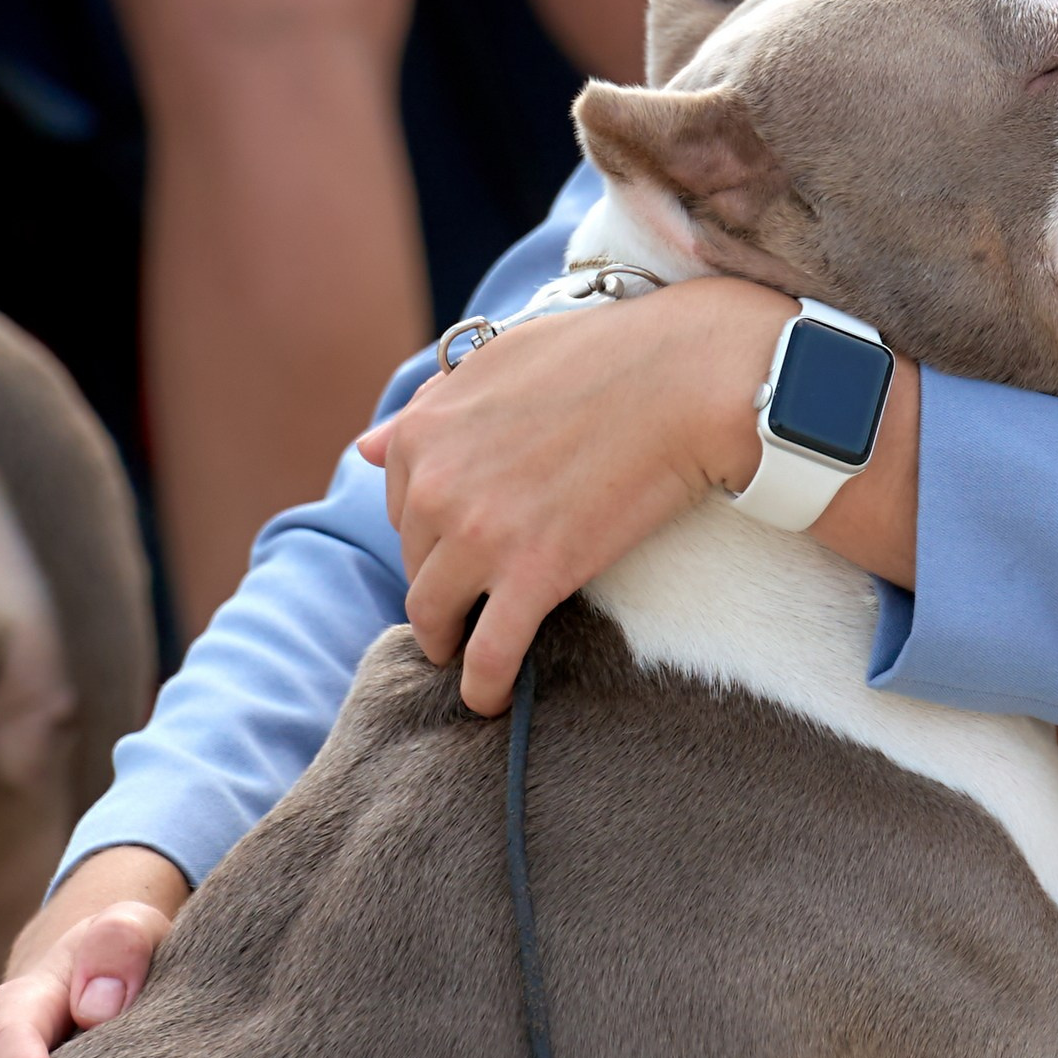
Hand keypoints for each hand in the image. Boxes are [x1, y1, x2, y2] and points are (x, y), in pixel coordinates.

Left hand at [362, 276, 794, 715]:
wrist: (690, 377)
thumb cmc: (610, 355)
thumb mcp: (504, 360)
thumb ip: (431, 406)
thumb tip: (367, 448)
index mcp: (424, 429)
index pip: (401, 505)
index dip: (437, 526)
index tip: (469, 537)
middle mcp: (434, 484)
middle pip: (418, 560)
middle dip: (445, 576)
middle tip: (484, 587)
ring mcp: (479, 535)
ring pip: (435, 615)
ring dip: (447, 639)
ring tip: (470, 651)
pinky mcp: (533, 576)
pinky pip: (489, 656)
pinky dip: (483, 687)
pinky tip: (491, 701)